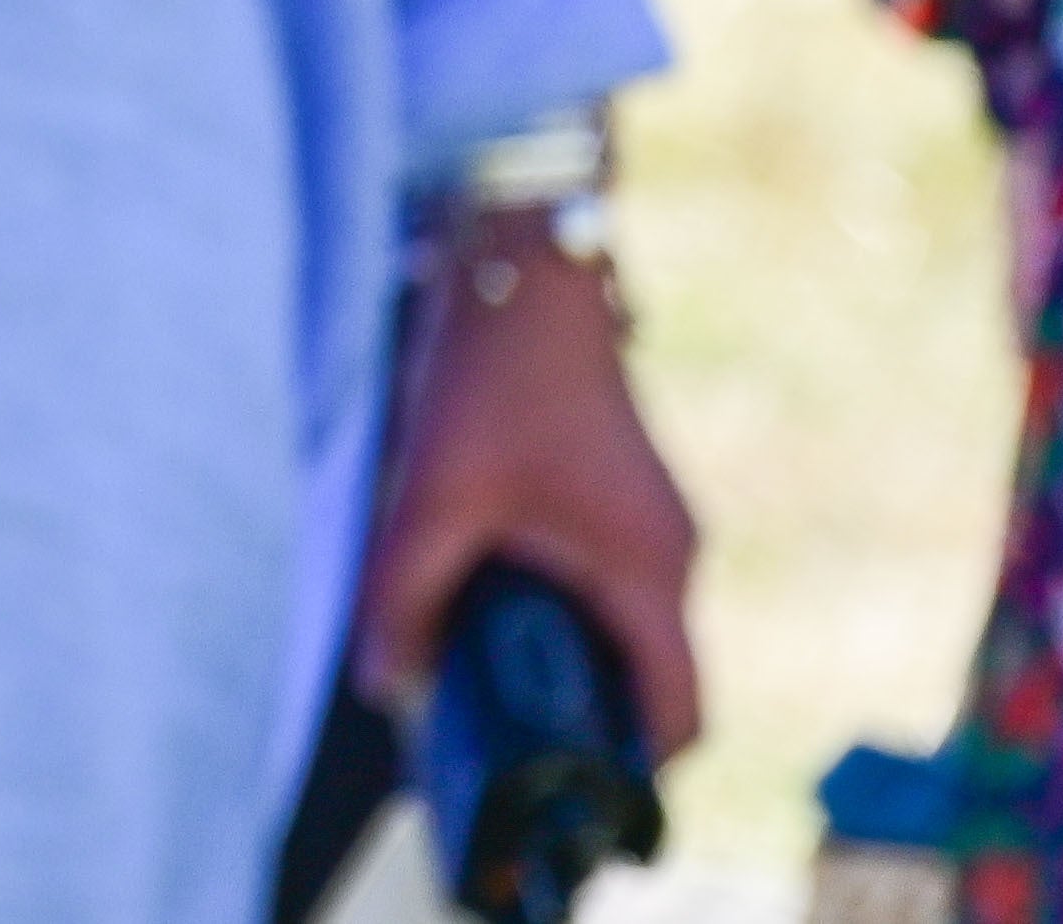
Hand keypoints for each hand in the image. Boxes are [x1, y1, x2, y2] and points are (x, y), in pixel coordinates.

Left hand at [357, 206, 701, 749]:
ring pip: (630, 628)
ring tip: (488, 673)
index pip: (678, 711)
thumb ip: (403, 593)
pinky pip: (614, 585)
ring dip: (573, 660)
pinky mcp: (626, 498)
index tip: (572, 791)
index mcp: (649, 572)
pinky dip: (568, 612)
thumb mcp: (433, 493)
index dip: (633, 768)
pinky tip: (493, 600)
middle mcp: (673, 556)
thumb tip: (384, 686)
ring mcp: (656, 524)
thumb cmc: (490, 378)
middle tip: (509, 742)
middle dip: (589, 718)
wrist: (528, 270)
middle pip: (653, 678)